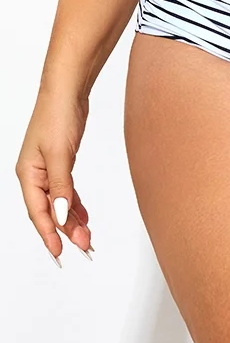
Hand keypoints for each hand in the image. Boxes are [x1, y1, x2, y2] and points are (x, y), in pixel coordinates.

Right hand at [15, 88, 93, 266]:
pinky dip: (75, 203)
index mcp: (28, 174)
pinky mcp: (61, 161)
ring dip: (72, 219)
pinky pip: (66, 190)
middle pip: (49, 210)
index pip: (38, 212)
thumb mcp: (60, 154)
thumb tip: (62, 216)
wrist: (68, 89)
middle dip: (66, 230)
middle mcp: (35, 174)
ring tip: (87, 236)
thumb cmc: (57, 115)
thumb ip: (61, 187)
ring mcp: (48, 168)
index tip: (60, 252)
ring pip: (59, 202)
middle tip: (85, 246)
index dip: (48, 234)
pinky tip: (84, 215)